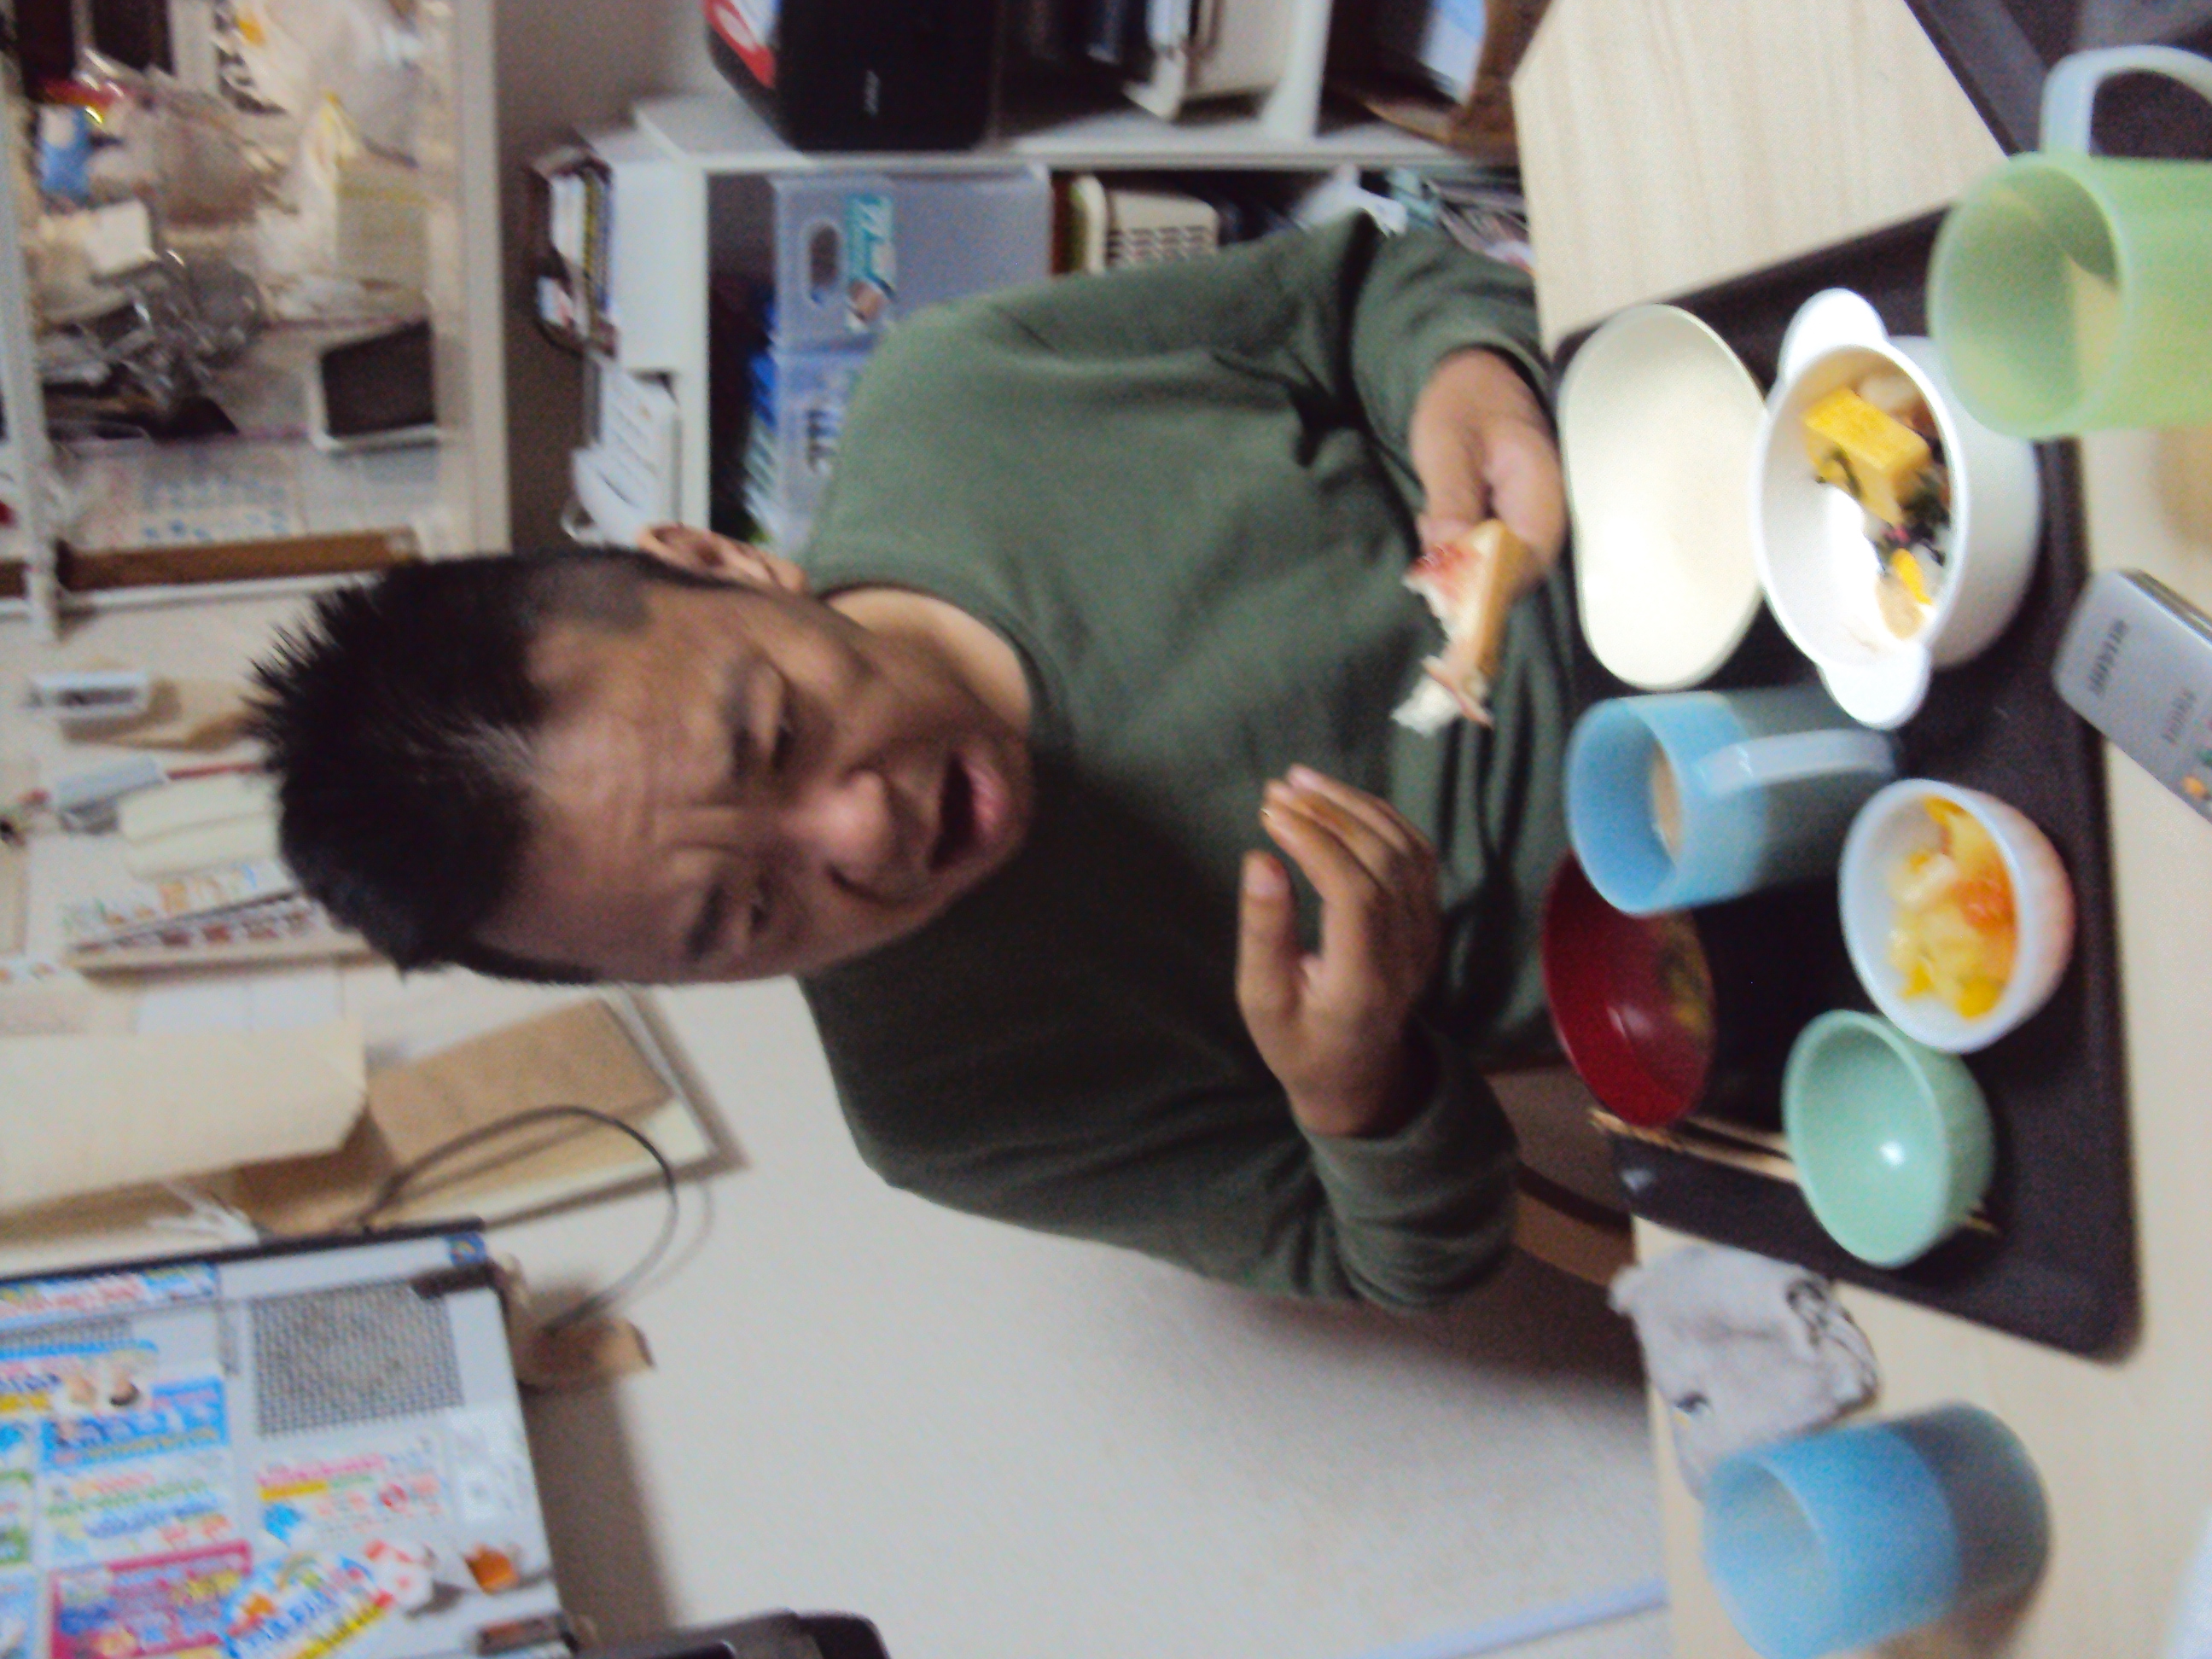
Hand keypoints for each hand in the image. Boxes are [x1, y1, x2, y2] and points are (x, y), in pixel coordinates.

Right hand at [1236, 767, 1442, 1138]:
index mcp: (1363, 982)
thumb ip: (1264, 932)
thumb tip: (1260, 859)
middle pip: (1383, 862)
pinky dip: (1380, 817)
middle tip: (1278, 790)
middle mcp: (1407, 953)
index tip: (1271, 815)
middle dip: (1329, 814)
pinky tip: (1341, 800)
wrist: (1359, 1072)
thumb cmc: (1299, 1041)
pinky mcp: (1429, 919)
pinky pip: (1417, 854)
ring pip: (1405, 849)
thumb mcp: (1263, 1000)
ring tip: (1303, 782)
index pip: (1354, 894)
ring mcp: (1425, 934)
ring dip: (1355, 806)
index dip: (1315, 845)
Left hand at [1407, 348, 1565, 577]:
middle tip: (1428, 557)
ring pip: (1501, 567)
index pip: (1527, 562)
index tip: (1444, 583)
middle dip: (1466, 578)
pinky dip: (1461, 550)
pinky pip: (1493, 553)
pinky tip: (1438, 521)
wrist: (1477, 377)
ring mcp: (1532, 519)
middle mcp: (1546, 513)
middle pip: (1515, 573)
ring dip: (1459, 563)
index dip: (1487, 584)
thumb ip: (1452, 500)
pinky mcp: (1515, 521)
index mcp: (1541, 492)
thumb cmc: (1464, 404)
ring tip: (1431, 524)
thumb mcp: (1448, 447)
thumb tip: (1453, 553)